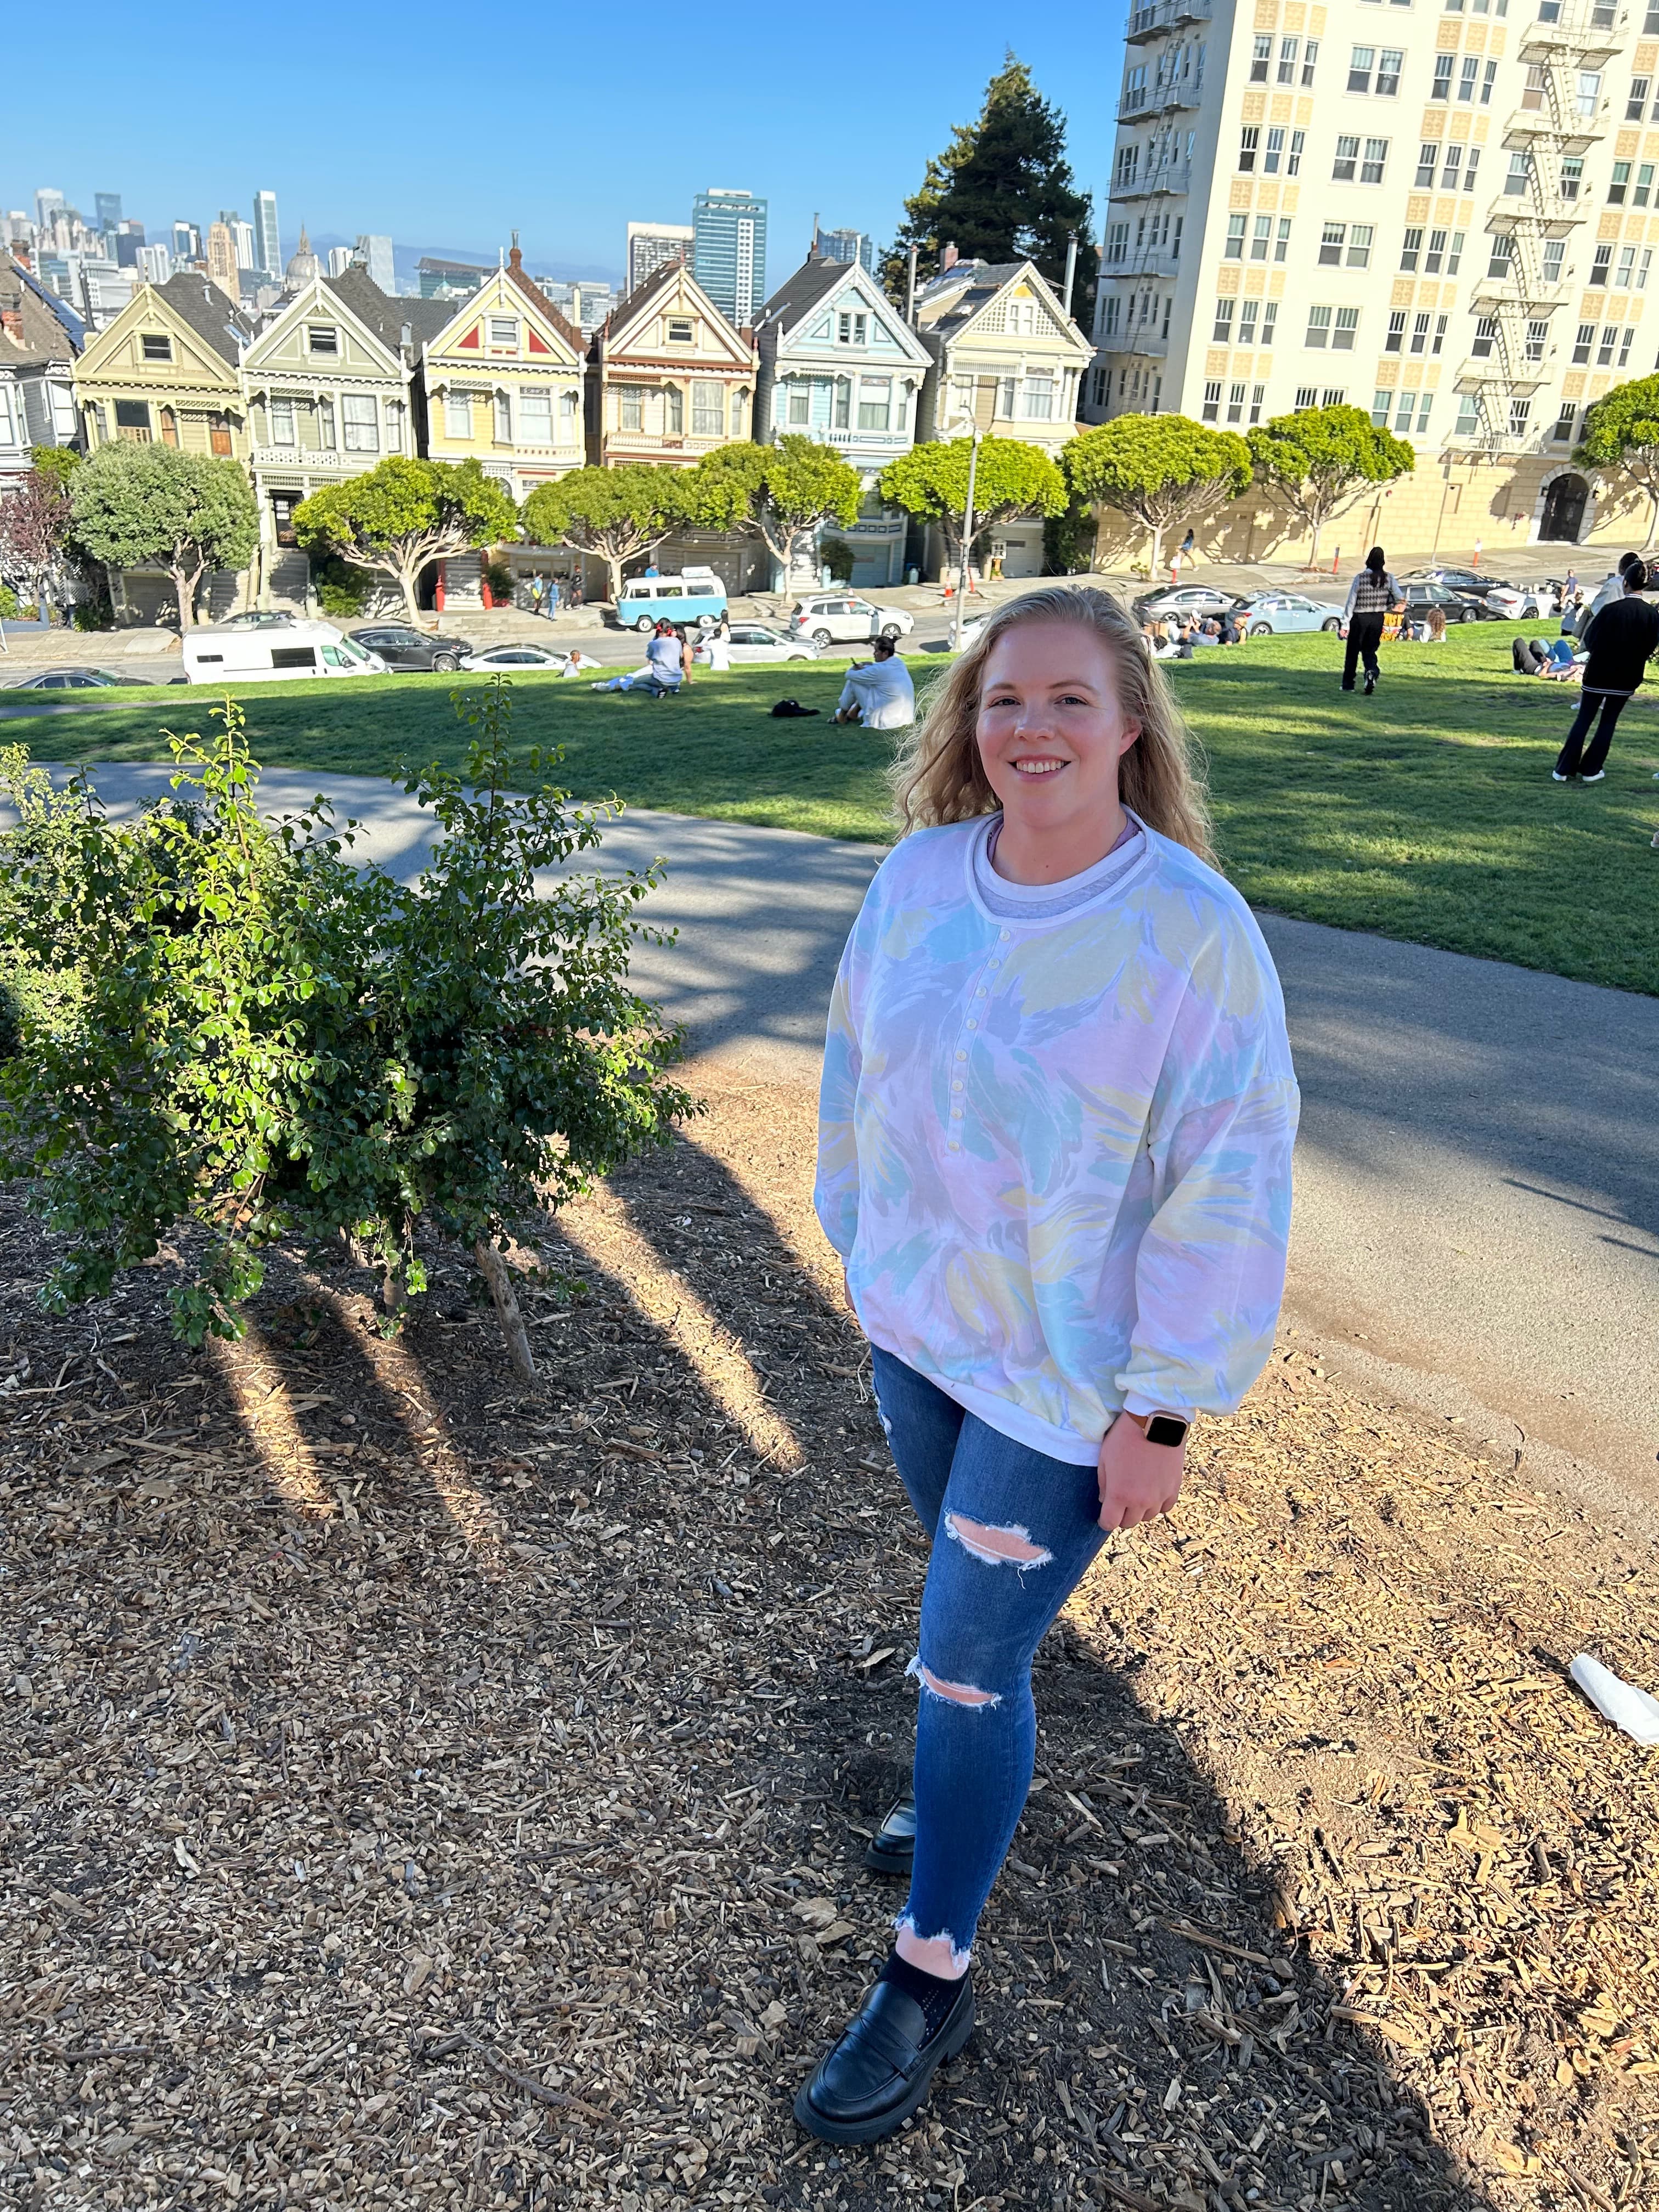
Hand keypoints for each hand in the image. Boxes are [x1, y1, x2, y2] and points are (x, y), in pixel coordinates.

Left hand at [1097, 1412, 1186, 1531]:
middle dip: (1121, 1515)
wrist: (1156, 1421)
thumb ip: (1103, 1484)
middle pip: (1129, 1522)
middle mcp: (1141, 1501)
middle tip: (1119, 1500)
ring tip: (1136, 1492)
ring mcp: (1159, 1496)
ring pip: (1148, 1516)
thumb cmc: (1125, 1437)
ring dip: (1140, 1509)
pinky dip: (1158, 1503)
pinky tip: (1153, 1491)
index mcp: (1119, 1494)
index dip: (1105, 1520)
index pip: (1110, 1523)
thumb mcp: (1105, 1458)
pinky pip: (1165, 1507)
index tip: (1104, 1513)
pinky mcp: (1174, 1488)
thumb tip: (1104, 1500)